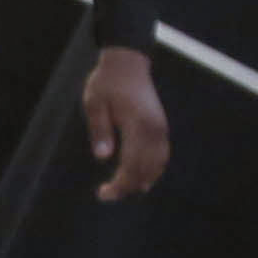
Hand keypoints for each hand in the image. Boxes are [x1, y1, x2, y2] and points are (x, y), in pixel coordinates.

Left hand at [81, 44, 170, 202]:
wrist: (127, 62)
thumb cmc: (107, 82)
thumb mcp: (94, 103)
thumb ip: (99, 129)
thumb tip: (103, 157)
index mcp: (137, 124)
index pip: (131, 164)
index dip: (119, 184)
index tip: (103, 193)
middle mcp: (154, 129)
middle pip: (145, 169)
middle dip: (128, 186)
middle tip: (107, 195)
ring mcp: (160, 128)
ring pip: (157, 164)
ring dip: (142, 180)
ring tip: (123, 190)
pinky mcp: (161, 126)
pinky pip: (162, 155)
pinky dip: (154, 169)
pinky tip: (142, 179)